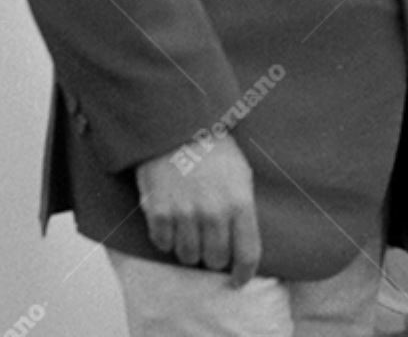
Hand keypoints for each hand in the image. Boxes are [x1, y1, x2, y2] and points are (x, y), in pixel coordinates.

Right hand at [135, 133, 261, 286]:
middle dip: (213, 256)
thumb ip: (243, 209)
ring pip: (187, 256)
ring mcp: (185, 214)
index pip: (247, 253)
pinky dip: (166, 238)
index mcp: (240, 203)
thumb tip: (241, 243)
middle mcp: (214, 213)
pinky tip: (171, 221)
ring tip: (189, 228)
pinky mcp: (159, 212)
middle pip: (214, 260)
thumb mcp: (241, 175)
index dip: (243, 273)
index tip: (238, 280)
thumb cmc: (213, 149)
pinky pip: (163, 244)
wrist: (177, 126)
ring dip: (188, 248)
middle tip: (208, 243)